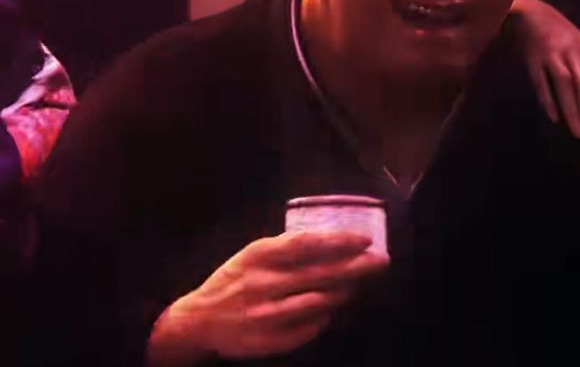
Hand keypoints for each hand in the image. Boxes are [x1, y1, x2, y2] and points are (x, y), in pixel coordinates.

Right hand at [146, 232, 387, 365]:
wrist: (199, 320)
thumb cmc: (232, 281)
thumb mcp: (250, 256)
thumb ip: (282, 250)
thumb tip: (327, 242)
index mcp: (258, 256)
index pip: (306, 244)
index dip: (338, 241)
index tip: (365, 239)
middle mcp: (263, 283)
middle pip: (319, 274)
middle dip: (355, 268)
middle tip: (380, 262)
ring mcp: (266, 314)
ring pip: (317, 303)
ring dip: (342, 294)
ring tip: (355, 287)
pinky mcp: (269, 339)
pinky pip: (308, 328)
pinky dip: (322, 318)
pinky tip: (330, 310)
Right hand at [510, 0, 579, 147]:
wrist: (530, 11)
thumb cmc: (560, 34)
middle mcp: (574, 53)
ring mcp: (553, 55)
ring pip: (567, 86)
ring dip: (573, 111)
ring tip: (576, 133)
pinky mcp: (533, 58)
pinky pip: (541, 81)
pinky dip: (548, 99)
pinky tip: (553, 117)